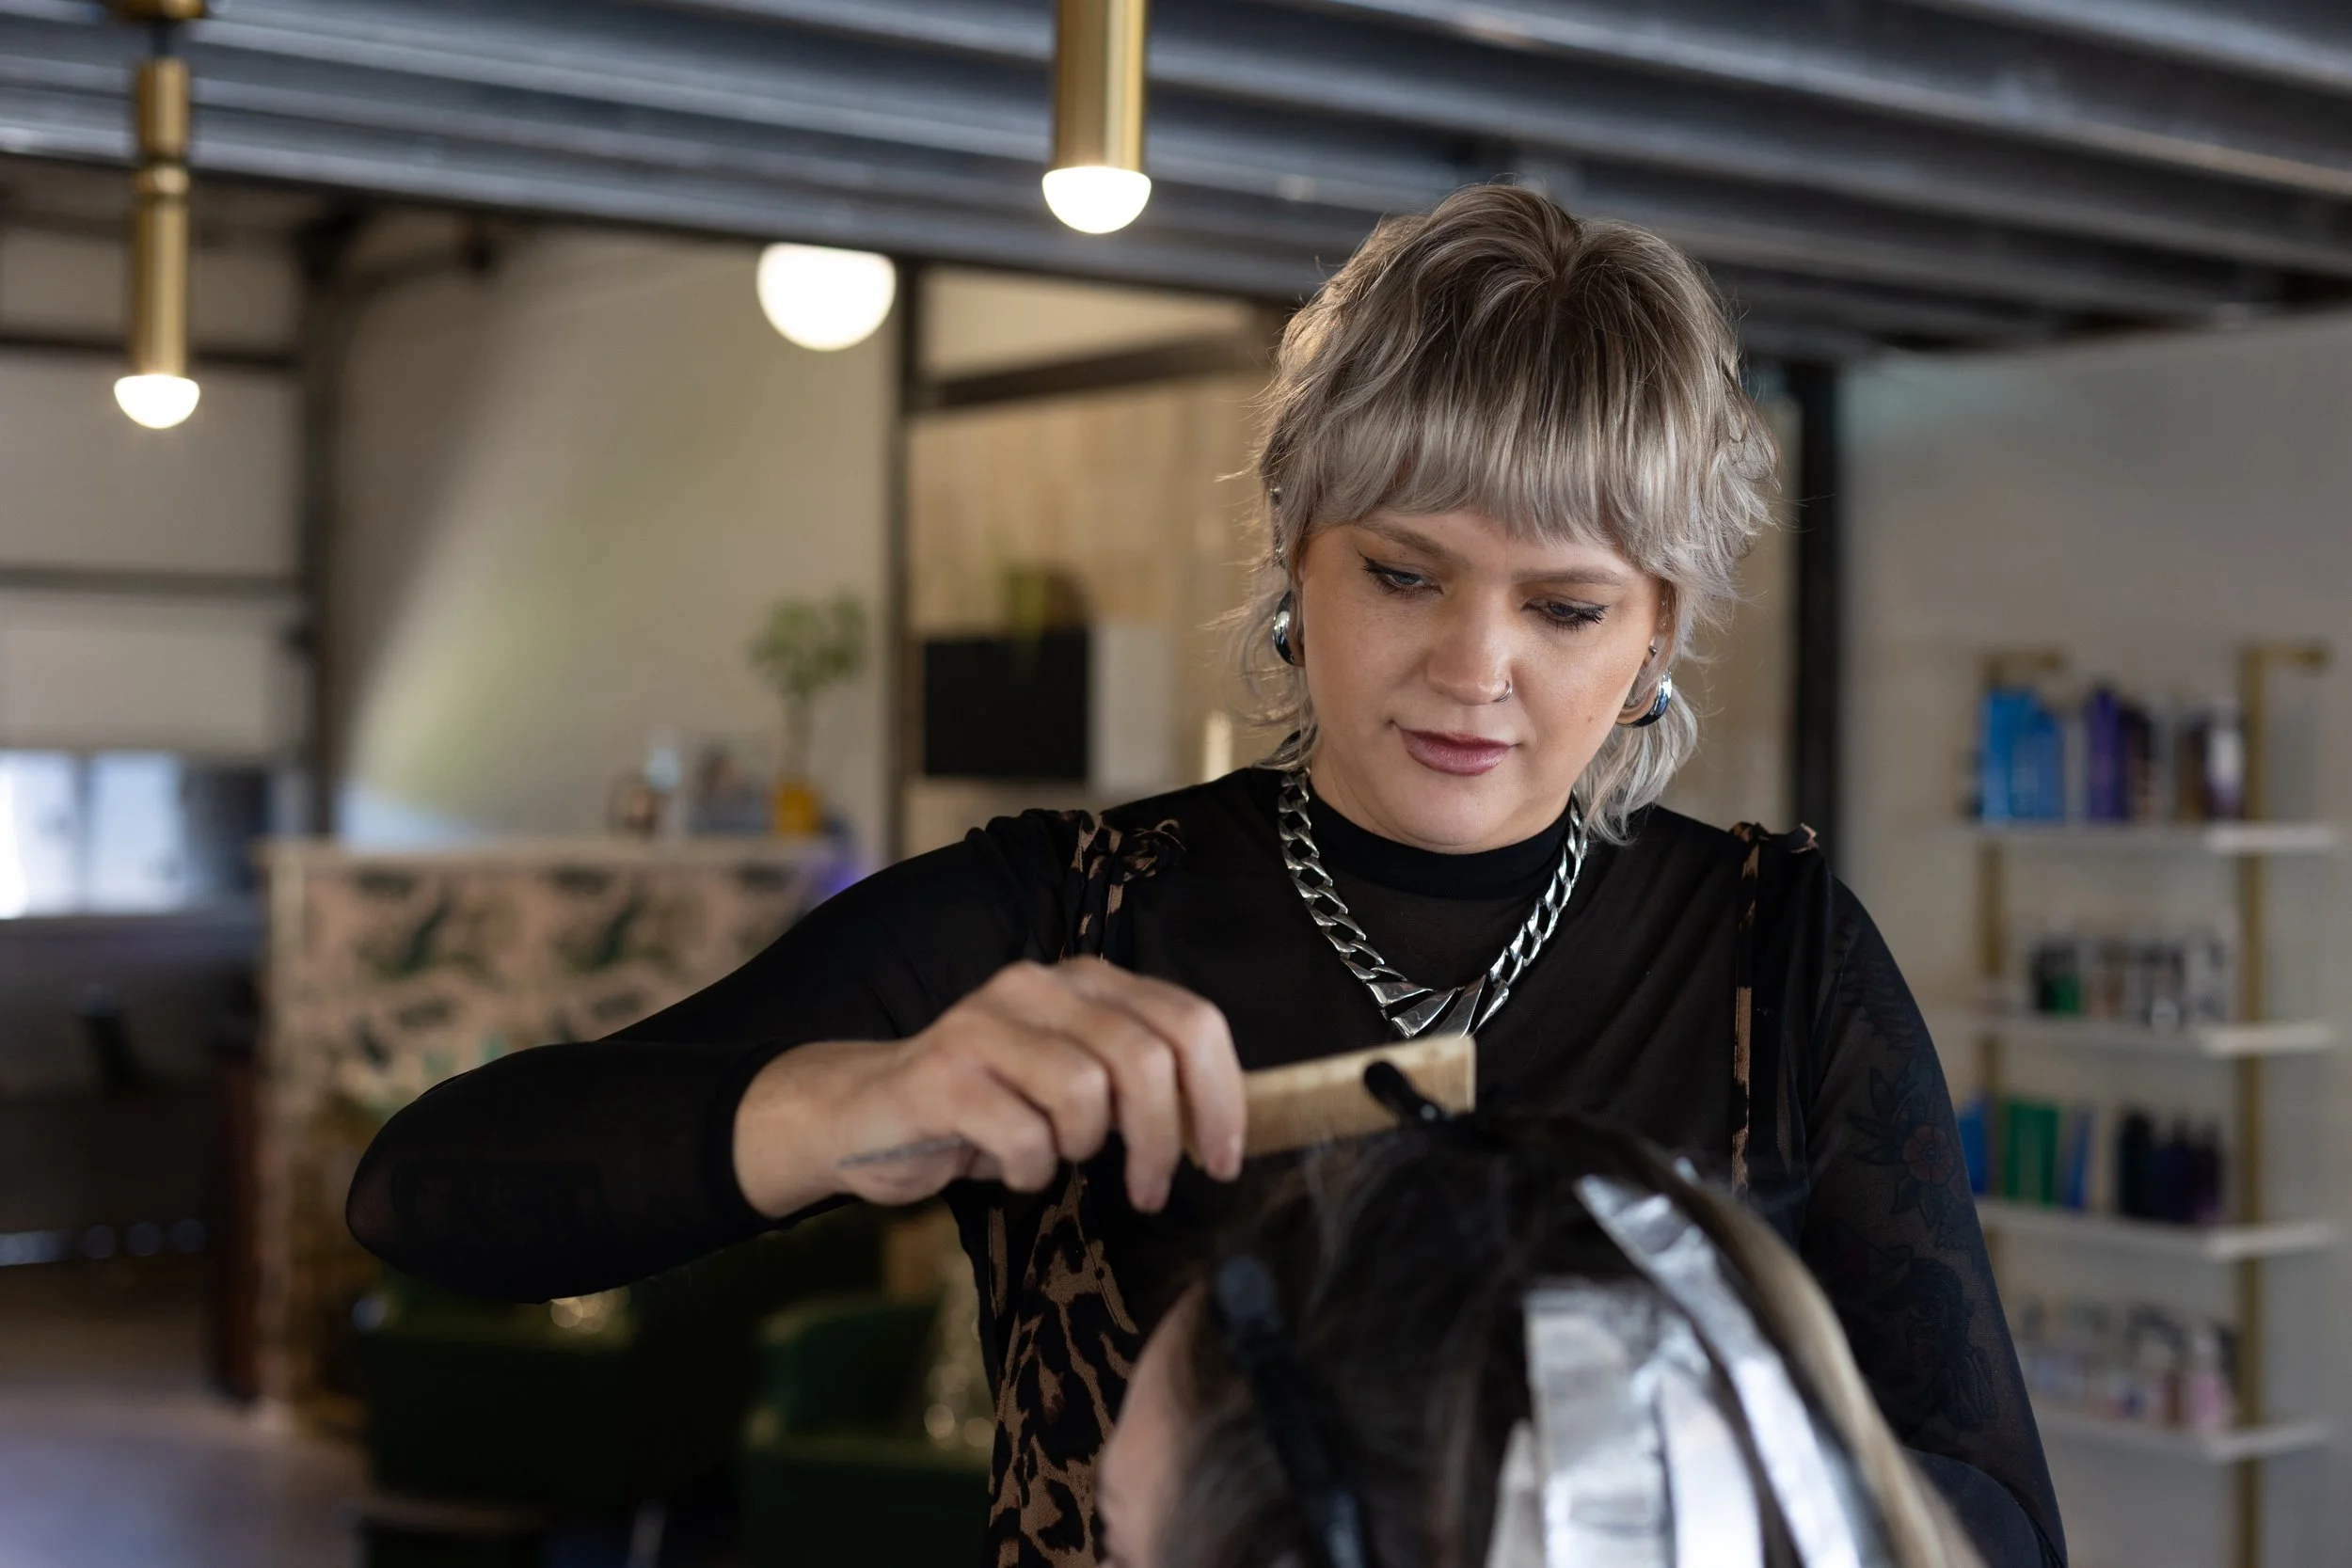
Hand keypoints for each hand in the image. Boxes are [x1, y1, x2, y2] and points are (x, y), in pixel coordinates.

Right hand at [732, 957, 1244, 1217]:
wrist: (865, 1114)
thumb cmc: (988, 1106)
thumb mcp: (1073, 1080)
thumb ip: (1138, 1080)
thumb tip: (1222, 1125)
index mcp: (1086, 981)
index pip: (1190, 1020)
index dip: (1221, 1096)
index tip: (1223, 1159)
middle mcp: (1038, 985)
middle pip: (1145, 1060)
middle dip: (1164, 1141)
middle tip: (1151, 1189)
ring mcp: (984, 1023)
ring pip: (1086, 1094)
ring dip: (1084, 1150)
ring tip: (1057, 1158)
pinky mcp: (941, 1074)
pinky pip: (1024, 1135)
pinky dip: (1032, 1170)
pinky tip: (1012, 1169)